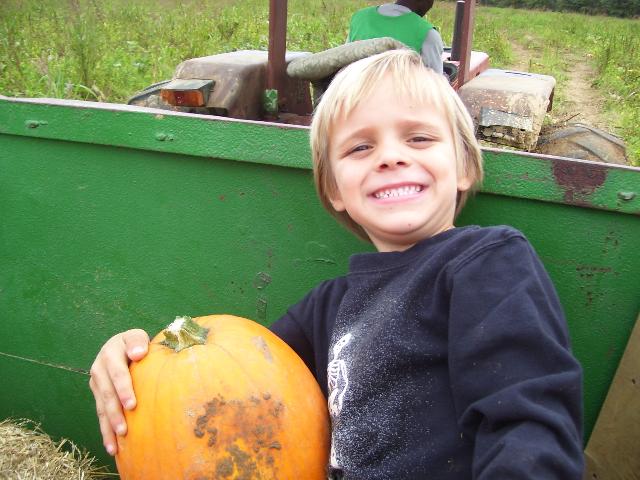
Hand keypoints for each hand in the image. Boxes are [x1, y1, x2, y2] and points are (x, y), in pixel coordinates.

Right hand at [89, 329, 148, 455]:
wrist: (121, 344)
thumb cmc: (136, 342)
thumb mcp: (136, 336)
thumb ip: (137, 341)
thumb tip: (138, 353)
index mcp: (110, 352)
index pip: (117, 372)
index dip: (123, 389)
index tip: (132, 405)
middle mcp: (99, 368)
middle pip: (107, 393)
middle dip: (115, 413)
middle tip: (124, 429)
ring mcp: (96, 383)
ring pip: (101, 407)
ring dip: (108, 426)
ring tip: (116, 443)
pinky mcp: (97, 394)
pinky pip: (100, 414)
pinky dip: (105, 431)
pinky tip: (112, 446)